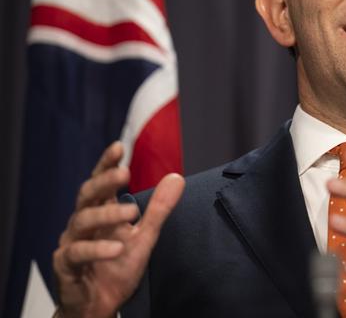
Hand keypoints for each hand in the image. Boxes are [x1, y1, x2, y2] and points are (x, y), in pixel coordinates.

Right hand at [53, 142, 184, 317]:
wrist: (99, 306)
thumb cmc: (118, 268)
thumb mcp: (145, 237)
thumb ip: (158, 209)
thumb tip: (177, 177)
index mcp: (101, 212)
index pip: (101, 182)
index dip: (107, 164)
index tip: (118, 146)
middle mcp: (83, 222)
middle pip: (88, 194)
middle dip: (104, 181)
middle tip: (124, 172)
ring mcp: (72, 242)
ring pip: (83, 219)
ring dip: (108, 214)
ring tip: (132, 213)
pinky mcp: (66, 265)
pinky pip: (78, 252)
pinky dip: (98, 249)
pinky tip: (117, 248)